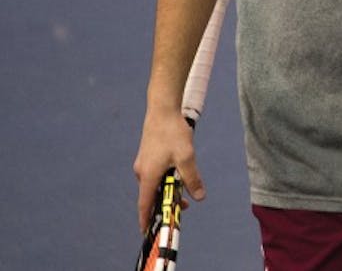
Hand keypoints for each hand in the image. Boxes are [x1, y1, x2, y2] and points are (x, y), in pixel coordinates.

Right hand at [133, 106, 203, 231]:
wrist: (162, 110)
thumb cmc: (173, 133)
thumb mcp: (187, 158)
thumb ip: (192, 179)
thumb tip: (199, 197)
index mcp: (148, 176)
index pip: (144, 204)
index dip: (146, 219)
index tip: (147, 232)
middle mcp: (142, 172)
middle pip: (151, 195)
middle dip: (165, 203)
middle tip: (182, 208)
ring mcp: (143, 163)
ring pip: (154, 184)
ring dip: (167, 190)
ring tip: (184, 189)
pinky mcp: (147, 156)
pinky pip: (155, 174)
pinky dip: (165, 179)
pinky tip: (178, 172)